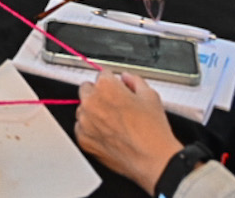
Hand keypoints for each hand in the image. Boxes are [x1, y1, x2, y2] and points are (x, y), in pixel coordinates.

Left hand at [75, 71, 184, 189]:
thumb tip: (127, 78)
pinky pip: (81, 128)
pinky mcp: (83, 140)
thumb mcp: (150, 96)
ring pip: (83, 109)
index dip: (113, 82)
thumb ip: (134, 80)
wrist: (153, 160)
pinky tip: (108, 135)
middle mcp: (91, 102)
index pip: (102, 74)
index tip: (118, 89)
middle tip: (115, 106)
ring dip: (93, 112)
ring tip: (114, 123)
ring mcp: (85, 122)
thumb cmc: (152, 130)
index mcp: (106, 87)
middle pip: (87, 89)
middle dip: (99, 94)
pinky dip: (91, 130)